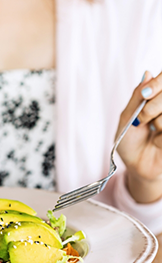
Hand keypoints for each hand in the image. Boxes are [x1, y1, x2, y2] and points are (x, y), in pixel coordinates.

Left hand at [116, 71, 161, 202]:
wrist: (136, 165)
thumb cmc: (129, 140)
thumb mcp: (127, 117)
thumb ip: (138, 97)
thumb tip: (147, 73)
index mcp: (157, 96)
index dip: (158, 83)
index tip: (146, 94)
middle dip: (153, 106)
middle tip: (142, 119)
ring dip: (159, 120)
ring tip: (152, 130)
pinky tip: (159, 141)